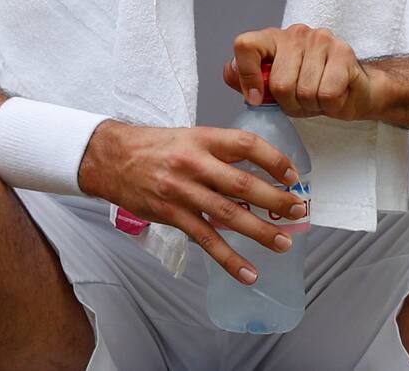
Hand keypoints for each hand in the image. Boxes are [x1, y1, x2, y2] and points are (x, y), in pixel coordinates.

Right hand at [78, 120, 308, 284]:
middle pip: (242, 183)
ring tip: (283, 242)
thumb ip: (221, 152)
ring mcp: (183, 192)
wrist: (111, 158)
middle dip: (275, 199)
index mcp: (203, 139)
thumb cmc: (155, 147)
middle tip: (298, 210)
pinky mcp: (172, 215)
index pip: (247, 144)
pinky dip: (229, 259)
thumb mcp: (191, 137)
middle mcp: (195, 164)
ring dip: (260, 231)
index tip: (293, 175)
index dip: (274, 159)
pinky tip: (248, 272)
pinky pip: (206, 240)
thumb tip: (260, 171)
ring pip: (228, 215)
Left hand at [224, 23, 379, 119]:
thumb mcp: (273, 88)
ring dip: (311, 105)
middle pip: (279, 83)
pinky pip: (326, 93)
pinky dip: (330, 104)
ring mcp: (321, 40)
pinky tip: (334, 95)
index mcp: (274, 38)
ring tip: (318, 97)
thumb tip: (232, 72)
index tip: (256, 97)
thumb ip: (247, 79)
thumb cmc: (310, 88)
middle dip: (290, 103)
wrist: (355, 90)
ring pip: (304, 91)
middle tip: (301, 100)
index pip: (246, 45)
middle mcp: (296, 33)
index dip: (247, 75)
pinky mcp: (344, 52)